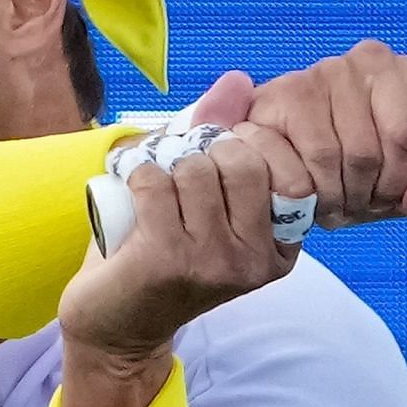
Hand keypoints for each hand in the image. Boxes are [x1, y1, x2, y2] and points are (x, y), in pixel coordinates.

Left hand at [58, 137, 298, 361]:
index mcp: (282, 245)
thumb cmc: (165, 255)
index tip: (220, 154)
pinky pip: (155, 182)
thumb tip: (240, 80)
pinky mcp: (170, 261)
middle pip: (243, 161)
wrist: (117, 327)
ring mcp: (216, 263)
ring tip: (157, 192)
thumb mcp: (207, 196)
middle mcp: (257, 259)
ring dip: (167, 167)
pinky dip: (137, 177)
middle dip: (206, 150)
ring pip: (196, 168)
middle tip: (184, 172)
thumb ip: (225, 135)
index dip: (248, 141)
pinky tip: (134, 199)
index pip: (289, 167)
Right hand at [217, 40, 406, 229]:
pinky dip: (316, 193)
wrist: (277, 162)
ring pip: (358, 154)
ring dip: (349, 196)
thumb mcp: (399, 189)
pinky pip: (318, 159)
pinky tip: (310, 194)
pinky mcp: (285, 93)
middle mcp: (372, 61)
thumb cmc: (350, 171)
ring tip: (338, 200)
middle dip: (390, 187)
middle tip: (369, 200)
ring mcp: (327, 72)